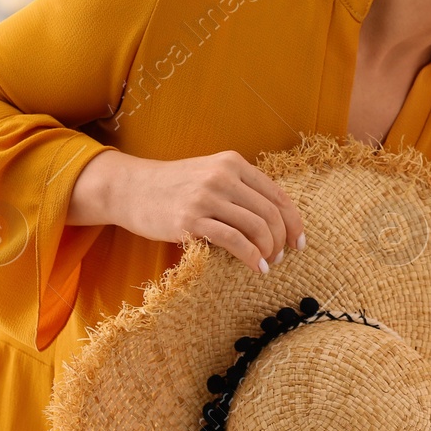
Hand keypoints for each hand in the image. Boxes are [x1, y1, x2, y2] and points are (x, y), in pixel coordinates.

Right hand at [68, 148, 305, 273]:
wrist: (130, 188)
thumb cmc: (174, 186)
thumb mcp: (210, 174)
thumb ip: (240, 188)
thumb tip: (275, 218)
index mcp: (233, 163)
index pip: (277, 194)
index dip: (294, 221)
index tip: (299, 241)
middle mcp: (223, 176)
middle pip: (270, 212)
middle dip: (282, 239)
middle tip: (282, 256)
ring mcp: (207, 197)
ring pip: (256, 226)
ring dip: (269, 250)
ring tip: (268, 263)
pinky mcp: (191, 220)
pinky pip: (234, 240)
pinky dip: (252, 257)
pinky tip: (256, 268)